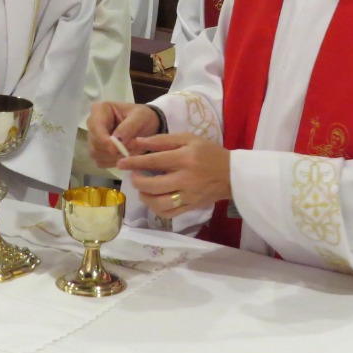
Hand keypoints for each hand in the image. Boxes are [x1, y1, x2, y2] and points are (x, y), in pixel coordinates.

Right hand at [87, 101, 161, 167]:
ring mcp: (93, 139)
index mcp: (100, 110)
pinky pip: (101, 162)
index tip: (117, 149)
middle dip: (113, 149)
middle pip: (94, 143)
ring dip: (114, 157)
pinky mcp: (97, 151)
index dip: (104, 140)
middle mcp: (93, 124)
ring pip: (96, 154)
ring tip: (131, 150)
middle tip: (132, 147)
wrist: (146, 126)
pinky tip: (125, 156)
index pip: (95, 127)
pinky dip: (113, 162)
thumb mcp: (140, 117)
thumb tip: (117, 140)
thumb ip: (129, 127)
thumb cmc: (142, 117)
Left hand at [117, 133, 231, 216]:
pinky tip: (152, 199)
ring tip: (142, 188)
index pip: (154, 161)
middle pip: (153, 185)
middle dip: (137, 181)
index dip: (135, 162)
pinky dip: (155, 208)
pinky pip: (168, 213)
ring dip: (144, 196)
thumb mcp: (188, 139)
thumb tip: (138, 142)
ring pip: (159, 202)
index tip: (121, 163)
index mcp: (185, 158)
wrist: (231, 174)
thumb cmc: (208, 152)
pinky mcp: (190, 207)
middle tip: (133, 176)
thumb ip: (162, 140)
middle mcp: (186, 179)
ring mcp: (188, 196)